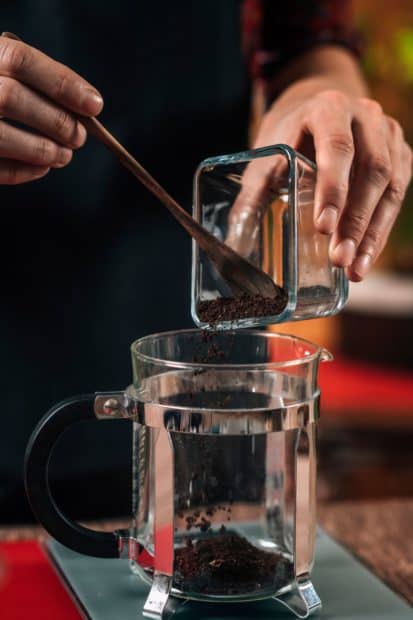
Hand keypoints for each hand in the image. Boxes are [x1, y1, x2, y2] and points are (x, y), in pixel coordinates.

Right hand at [0, 35, 102, 183]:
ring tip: (64, 155)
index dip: (62, 83)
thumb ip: (32, 82)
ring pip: (1, 136)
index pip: (19, 60)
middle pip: (11, 97)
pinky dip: (24, 170)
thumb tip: (83, 106)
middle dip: (56, 120)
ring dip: (44, 149)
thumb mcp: (3, 73)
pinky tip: (43, 167)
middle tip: (79, 136)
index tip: (94, 105)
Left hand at [232, 88, 411, 281]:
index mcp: (329, 108)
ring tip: (354, 269)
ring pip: (391, 186)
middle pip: (372, 170)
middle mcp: (366, 116)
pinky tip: (365, 256)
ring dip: (372, 232)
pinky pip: (397, 196)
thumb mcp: (266, 157)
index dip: (333, 188)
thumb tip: (234, 245)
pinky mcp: (400, 155)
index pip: (337, 148)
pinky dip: (381, 229)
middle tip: (339, 259)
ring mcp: (389, 135)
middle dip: (355, 221)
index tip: (324, 228)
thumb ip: (253, 195)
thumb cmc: (288, 136)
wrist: (316, 108)